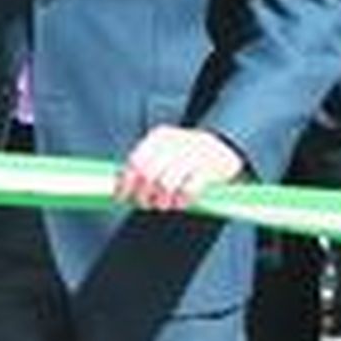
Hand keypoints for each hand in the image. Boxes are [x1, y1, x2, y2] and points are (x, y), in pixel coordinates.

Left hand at [115, 126, 243, 211]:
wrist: (222, 148)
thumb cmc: (185, 154)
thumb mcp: (164, 150)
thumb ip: (144, 164)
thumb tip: (118, 184)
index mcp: (159, 136)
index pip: (135, 160)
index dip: (125, 182)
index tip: (121, 197)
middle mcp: (174, 143)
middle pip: (148, 174)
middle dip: (142, 194)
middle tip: (144, 204)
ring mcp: (192, 155)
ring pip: (165, 184)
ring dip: (161, 200)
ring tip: (162, 204)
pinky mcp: (208, 170)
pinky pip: (187, 190)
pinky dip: (180, 201)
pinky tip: (179, 203)